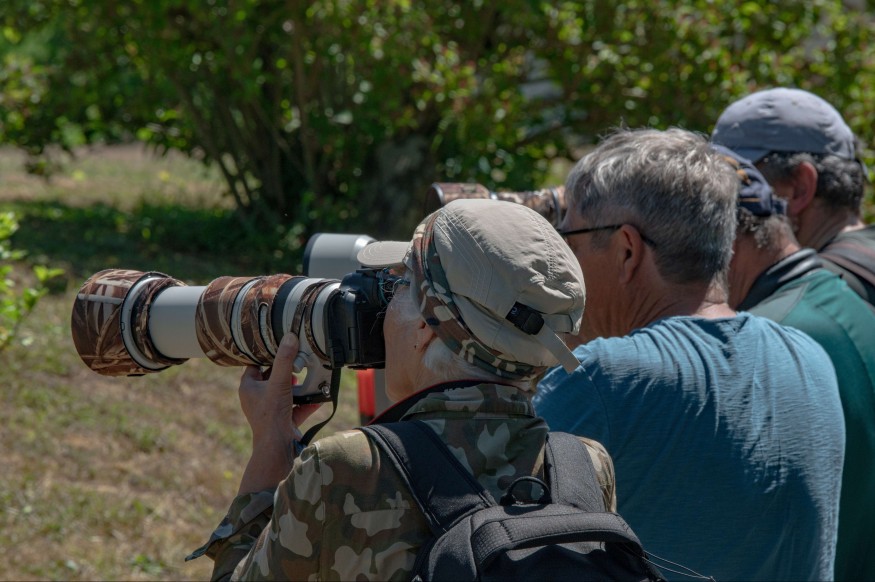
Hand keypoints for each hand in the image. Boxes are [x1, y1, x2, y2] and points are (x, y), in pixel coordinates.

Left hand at [236, 333, 322, 493]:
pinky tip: (320, 396)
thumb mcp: (279, 383)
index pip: (254, 365)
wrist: (277, 447)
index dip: (266, 355)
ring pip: (286, 392)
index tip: (279, 345)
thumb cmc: (271, 415)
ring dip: (299, 386)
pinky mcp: (284, 421)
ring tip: (310, 375)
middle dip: (287, 371)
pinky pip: (297, 407)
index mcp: (248, 388)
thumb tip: (289, 336)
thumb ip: (284, 360)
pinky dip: (307, 402)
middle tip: (299, 360)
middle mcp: (257, 398)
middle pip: (273, 378)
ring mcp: (271, 410)